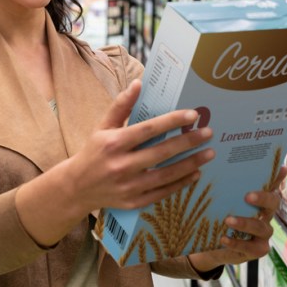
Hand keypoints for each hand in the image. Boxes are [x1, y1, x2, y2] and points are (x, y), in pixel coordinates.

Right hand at [61, 80, 216, 215]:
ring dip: (191, 164)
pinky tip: (195, 174)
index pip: (148, 129)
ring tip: (209, 153)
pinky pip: (163, 192)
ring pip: (166, 174)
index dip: (172, 121)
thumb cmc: (94, 152)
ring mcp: (128, 186)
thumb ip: (121, 106)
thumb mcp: (102, 127)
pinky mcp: (134, 202)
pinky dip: (181, 183)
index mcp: (113, 143)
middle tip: (208, 133)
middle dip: (188, 142)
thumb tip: (138, 84)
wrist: (77, 187)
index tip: (192, 114)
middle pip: (161, 152)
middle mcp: (121, 165)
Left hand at [187, 166, 283, 273]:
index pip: (272, 185)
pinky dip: (236, 243)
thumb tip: (220, 162)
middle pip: (272, 204)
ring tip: (228, 220)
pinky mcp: (257, 250)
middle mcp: (266, 215)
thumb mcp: (221, 201)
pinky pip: (250, 247)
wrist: (211, 245)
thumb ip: (226, 187)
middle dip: (262, 199)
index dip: (278, 178)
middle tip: (247, 196)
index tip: (280, 168)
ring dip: (245, 223)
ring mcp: (264, 234)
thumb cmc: (219, 216)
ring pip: (261, 227)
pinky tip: (223, 238)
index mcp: (260, 201)